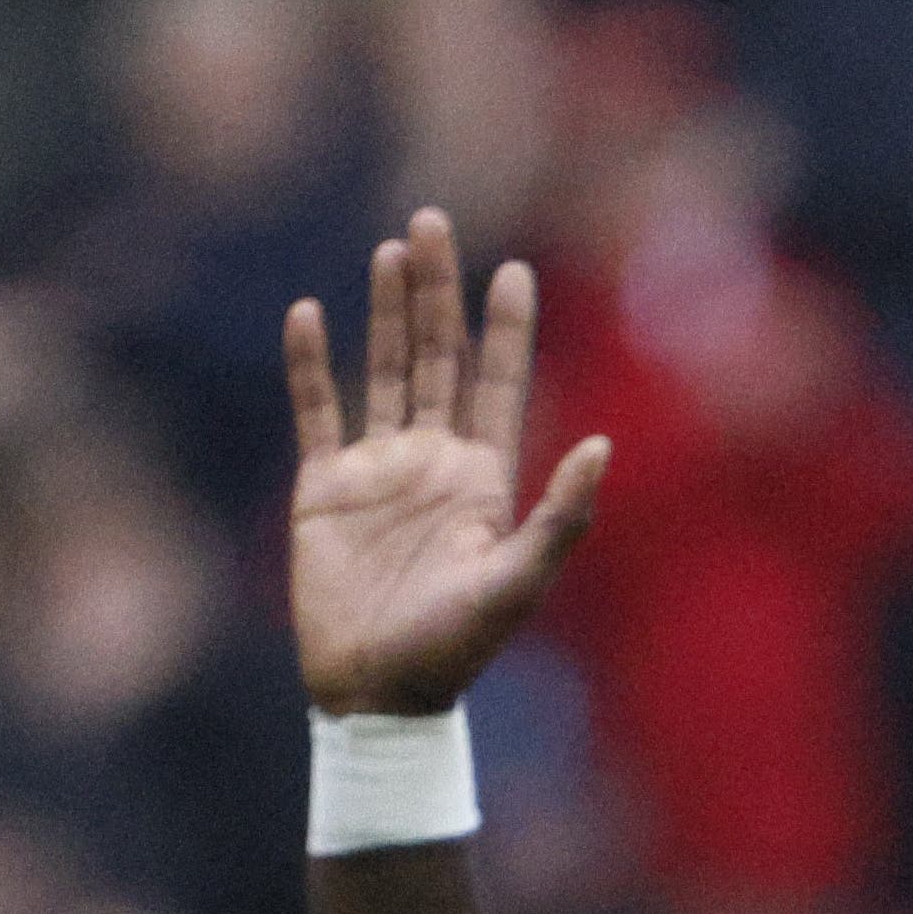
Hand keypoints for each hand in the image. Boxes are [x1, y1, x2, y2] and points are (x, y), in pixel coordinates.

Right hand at [285, 208, 608, 716]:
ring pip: (383, 371)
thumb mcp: (518, 582)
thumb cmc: (455, 648)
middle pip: (438, 359)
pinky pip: (316, 412)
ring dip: (386, 312)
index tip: (514, 269)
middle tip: (435, 222)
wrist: (377, 691)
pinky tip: (309, 312)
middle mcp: (433, 463)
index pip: (497, 383)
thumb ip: (560, 517)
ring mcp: (378, 470)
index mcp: (484, 480)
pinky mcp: (323, 488)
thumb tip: (603, 446)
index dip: (506, 328)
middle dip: (438, 293)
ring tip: (391, 248)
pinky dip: (311, 365)